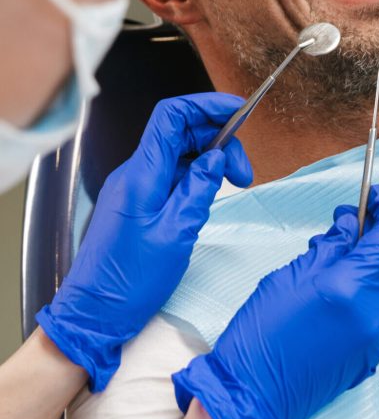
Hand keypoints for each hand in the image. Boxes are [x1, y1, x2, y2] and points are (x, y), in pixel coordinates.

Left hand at [36, 93, 252, 391]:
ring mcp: (135, 187)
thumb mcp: (176, 234)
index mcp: (142, 175)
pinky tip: (211, 195)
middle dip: (218, 140)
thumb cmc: (130, 280)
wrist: (93, 313)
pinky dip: (196, 176)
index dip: (206, 106)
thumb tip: (217, 157)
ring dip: (210, 160)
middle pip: (180, 133)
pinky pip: (170, 175)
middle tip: (244, 172)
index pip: (172, 116)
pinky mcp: (138, 202)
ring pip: (178, 154)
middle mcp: (135, 173)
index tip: (238, 112)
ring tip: (235, 184)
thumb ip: (199, 189)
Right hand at [172, 184, 378, 418]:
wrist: (252, 397)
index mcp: (353, 289)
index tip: (375, 195)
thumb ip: (329, 247)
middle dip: (376, 233)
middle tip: (346, 220)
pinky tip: (333, 286)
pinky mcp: (368, 354)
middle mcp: (373, 314)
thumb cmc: (261, 334)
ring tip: (330, 254)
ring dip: (368, 261)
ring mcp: (374, 338)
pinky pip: (375, 309)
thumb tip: (351, 225)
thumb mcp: (290, 275)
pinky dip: (362, 288)